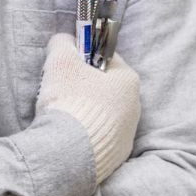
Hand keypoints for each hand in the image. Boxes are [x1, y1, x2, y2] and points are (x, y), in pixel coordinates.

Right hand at [35, 33, 140, 182]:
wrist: (68, 153)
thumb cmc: (69, 100)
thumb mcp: (60, 61)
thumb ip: (63, 43)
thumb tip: (64, 40)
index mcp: (128, 79)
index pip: (105, 59)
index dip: (83, 59)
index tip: (67, 67)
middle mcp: (135, 105)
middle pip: (105, 87)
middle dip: (84, 87)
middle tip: (61, 92)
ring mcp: (128, 132)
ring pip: (104, 113)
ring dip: (86, 111)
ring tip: (64, 117)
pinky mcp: (118, 155)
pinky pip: (101, 136)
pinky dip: (87, 134)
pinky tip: (70, 136)